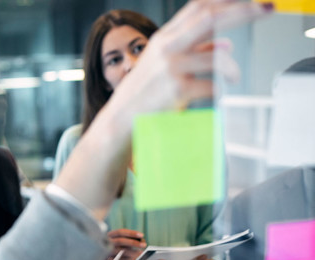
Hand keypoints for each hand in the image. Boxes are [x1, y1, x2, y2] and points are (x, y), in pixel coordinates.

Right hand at [54, 0, 271, 220]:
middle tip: (267, 9)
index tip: (250, 1)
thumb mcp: (162, 65)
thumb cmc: (143, 92)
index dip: (225, 0)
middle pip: (210, 18)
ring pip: (217, 56)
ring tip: (235, 75)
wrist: (121, 119)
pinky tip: (217, 93)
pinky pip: (212, 86)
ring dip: (232, 66)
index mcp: (163, 38)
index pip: (197, 8)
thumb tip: (225, 44)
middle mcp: (166, 47)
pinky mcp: (177, 90)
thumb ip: (193, 51)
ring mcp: (171, 68)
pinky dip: (219, 89)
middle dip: (243, 11)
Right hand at [107, 229, 146, 259]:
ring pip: (121, 253)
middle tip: (144, 244)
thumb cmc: (114, 247)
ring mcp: (106, 253)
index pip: (120, 232)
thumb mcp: (118, 240)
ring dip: (133, 253)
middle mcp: (106, 243)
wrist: (100, 257)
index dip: (131, 233)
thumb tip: (141, 240)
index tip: (142, 235)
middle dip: (133, 242)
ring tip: (141, 254)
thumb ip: (127, 239)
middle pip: (121, 241)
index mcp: (109, 235)